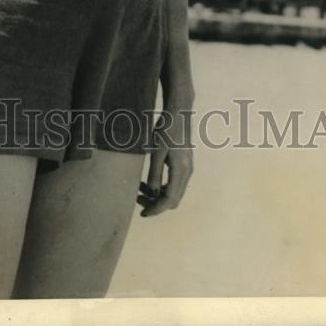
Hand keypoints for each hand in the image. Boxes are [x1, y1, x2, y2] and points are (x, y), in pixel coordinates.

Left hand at [137, 87, 194, 217]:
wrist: (179, 112)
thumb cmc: (166, 128)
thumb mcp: (156, 151)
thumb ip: (154, 173)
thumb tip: (151, 194)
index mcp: (181, 170)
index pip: (169, 199)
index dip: (156, 209)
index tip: (142, 213)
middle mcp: (187, 172)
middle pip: (173, 199)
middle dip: (156, 204)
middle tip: (138, 200)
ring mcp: (187, 168)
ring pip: (174, 192)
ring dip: (158, 195)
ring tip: (140, 189)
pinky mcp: (185, 164)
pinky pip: (174, 183)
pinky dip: (162, 186)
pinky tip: (148, 180)